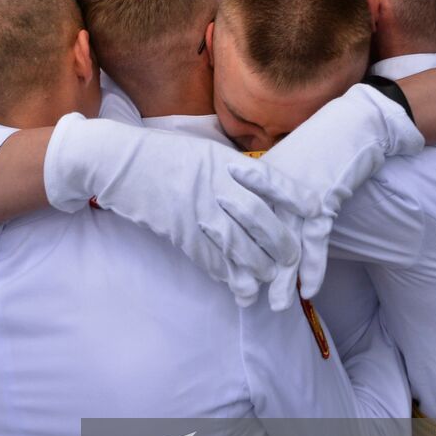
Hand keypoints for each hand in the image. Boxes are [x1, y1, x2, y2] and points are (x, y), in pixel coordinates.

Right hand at [44, 114, 301, 308]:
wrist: (118, 162)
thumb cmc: (161, 153)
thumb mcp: (203, 149)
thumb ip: (231, 169)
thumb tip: (260, 187)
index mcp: (225, 162)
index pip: (272, 181)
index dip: (296, 198)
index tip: (317, 210)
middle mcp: (216, 186)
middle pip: (262, 220)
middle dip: (282, 245)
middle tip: (292, 260)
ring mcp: (198, 210)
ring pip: (239, 246)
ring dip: (258, 267)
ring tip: (267, 279)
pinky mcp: (179, 231)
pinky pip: (210, 258)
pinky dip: (226, 275)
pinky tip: (237, 285)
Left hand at [255, 84, 421, 305]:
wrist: (353, 124)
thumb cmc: (318, 143)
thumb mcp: (285, 163)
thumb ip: (268, 188)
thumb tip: (257, 212)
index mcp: (259, 180)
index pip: (243, 222)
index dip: (236, 252)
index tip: (230, 276)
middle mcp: (273, 190)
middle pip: (259, 238)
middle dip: (254, 272)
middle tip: (244, 300)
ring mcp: (296, 196)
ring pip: (285, 245)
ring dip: (283, 279)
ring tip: (278, 305)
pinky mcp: (322, 200)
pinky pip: (315, 240)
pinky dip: (314, 267)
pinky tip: (310, 289)